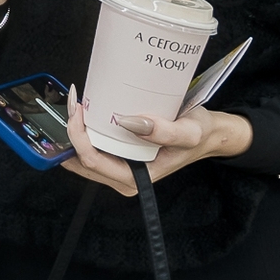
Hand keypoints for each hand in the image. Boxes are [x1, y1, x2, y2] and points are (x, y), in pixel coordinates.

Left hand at [60, 85, 251, 196]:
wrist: (208, 136)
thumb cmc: (200, 135)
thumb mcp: (189, 132)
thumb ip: (164, 131)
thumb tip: (128, 121)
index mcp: (135, 178)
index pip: (93, 161)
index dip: (79, 135)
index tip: (80, 107)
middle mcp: (123, 178)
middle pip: (82, 160)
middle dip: (71, 132)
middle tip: (74, 100)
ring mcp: (119, 169)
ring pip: (83, 156)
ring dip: (74, 132)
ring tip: (75, 104)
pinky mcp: (119, 157)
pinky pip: (93, 149)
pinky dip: (84, 132)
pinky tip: (84, 114)